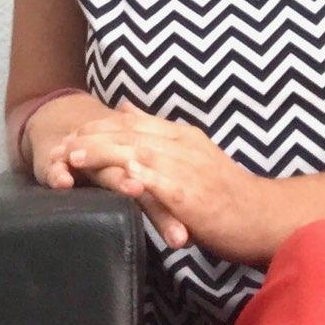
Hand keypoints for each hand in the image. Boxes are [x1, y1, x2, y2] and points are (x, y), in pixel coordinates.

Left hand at [59, 102, 273, 263]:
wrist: (264, 216)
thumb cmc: (228, 192)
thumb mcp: (193, 153)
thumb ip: (159, 133)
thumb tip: (125, 108)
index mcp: (184, 136)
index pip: (134, 123)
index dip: (100, 125)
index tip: (73, 131)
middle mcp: (185, 147)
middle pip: (130, 134)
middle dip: (92, 137)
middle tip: (61, 144)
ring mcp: (190, 170)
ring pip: (140, 154)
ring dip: (103, 155)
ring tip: (73, 158)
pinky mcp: (194, 197)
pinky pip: (162, 184)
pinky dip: (139, 178)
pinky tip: (118, 179)